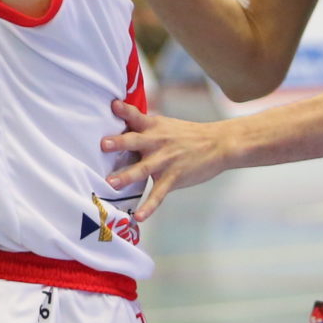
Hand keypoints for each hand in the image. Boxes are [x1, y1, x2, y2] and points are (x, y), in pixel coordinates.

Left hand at [102, 98, 229, 220]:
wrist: (218, 144)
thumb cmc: (188, 135)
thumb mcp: (166, 125)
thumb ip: (144, 126)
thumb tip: (122, 121)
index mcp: (153, 127)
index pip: (136, 116)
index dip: (125, 111)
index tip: (114, 106)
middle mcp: (156, 143)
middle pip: (135, 141)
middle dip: (119, 143)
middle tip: (104, 145)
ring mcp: (164, 162)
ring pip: (142, 169)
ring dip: (127, 176)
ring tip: (111, 183)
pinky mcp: (173, 178)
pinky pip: (158, 195)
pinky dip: (149, 207)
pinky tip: (139, 217)